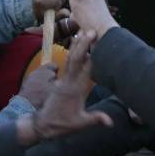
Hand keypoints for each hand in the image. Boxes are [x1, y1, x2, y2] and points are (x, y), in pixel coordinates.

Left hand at [16, 29, 112, 143]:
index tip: (101, 44)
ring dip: (77, 45)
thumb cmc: (62, 124)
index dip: (93, 56)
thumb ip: (95, 119)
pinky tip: (75, 45)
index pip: (86, 69)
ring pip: (70, 59)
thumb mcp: (80, 124)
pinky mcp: (61, 82)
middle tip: (91, 30)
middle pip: (76, 59)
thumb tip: (111, 122)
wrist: (43, 125)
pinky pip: (67, 64)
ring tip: (83, 31)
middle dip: (83, 44)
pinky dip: (72, 53)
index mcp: (75, 90)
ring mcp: (63, 81)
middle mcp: (68, 82)